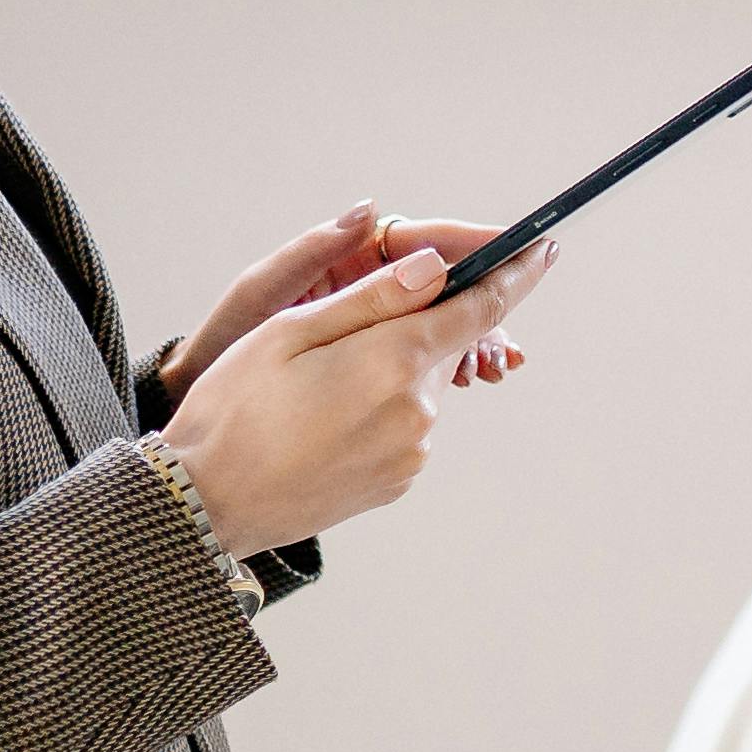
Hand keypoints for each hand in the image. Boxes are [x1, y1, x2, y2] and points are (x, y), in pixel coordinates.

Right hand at [156, 244, 540, 551]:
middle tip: (349, 328)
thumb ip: (374, 298)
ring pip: (420, 386)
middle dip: (417, 324)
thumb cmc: (235, 408)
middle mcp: (417, 412)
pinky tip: (324, 417)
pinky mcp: (397, 482)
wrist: (206, 502)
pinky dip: (378, 408)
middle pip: (445, 345)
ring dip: (390, 369)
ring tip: (317, 384)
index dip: (517, 274)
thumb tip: (439, 267)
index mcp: (393, 361)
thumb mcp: (290, 331)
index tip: (544, 249)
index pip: (480, 308)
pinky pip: (404, 426)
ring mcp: (411, 454)